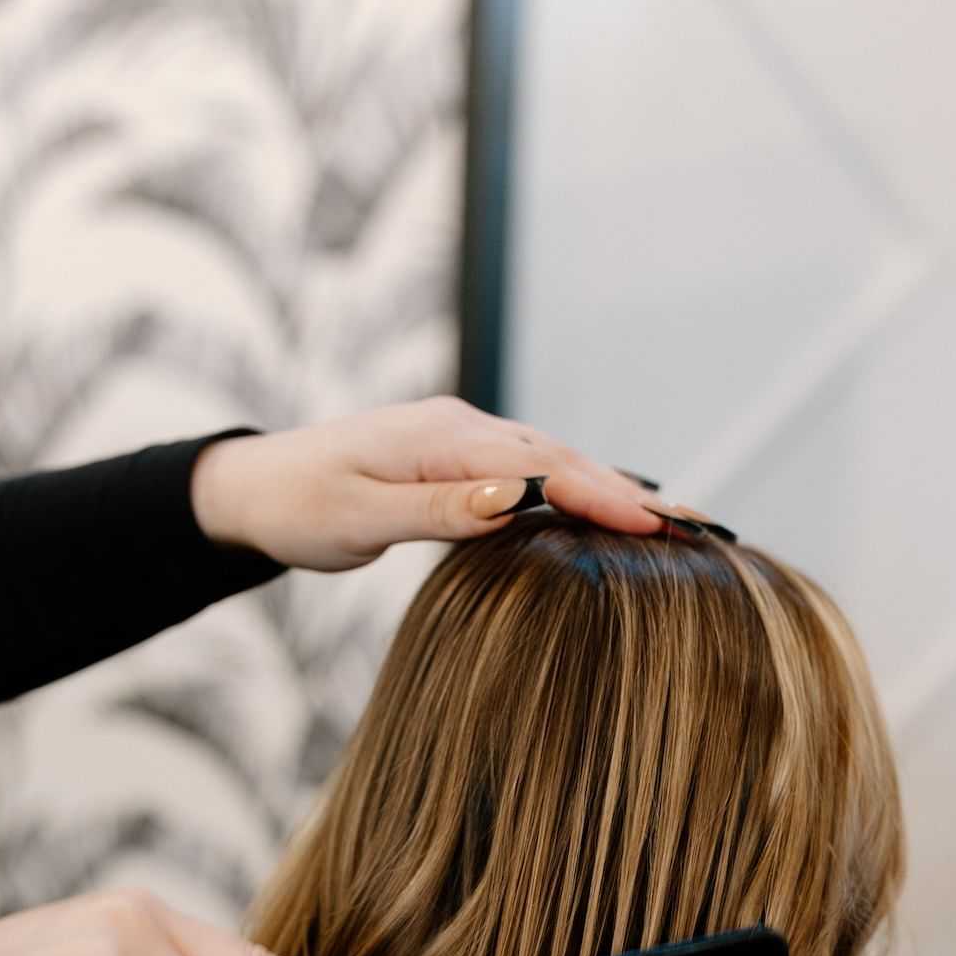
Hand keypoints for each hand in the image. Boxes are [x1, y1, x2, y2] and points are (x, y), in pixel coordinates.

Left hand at [188, 393, 661, 571]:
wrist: (255, 487)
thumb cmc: (300, 507)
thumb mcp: (358, 517)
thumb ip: (436, 510)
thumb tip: (513, 500)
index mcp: (443, 439)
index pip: (542, 468)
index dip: (603, 495)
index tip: (657, 523)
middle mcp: (463, 430)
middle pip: (564, 459)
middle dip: (631, 491)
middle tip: (700, 525)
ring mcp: (463, 442)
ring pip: (554, 463)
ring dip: (613, 489)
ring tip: (677, 521)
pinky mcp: (459, 461)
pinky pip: (533, 474)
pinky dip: (578, 490)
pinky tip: (611, 512)